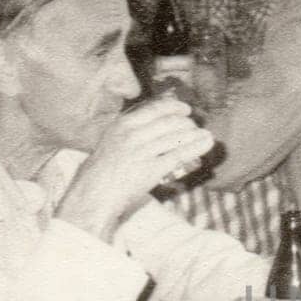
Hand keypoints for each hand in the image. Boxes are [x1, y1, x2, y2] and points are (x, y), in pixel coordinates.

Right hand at [55, 96, 214, 241]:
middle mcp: (132, 135)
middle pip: (170, 122)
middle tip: (196, 128)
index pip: (156, 108)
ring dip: (196, 134)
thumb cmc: (103, 170)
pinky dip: (196, 147)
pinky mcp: (150, 170)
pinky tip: (206, 144)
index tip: (186, 110)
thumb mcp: (112, 141)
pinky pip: (178, 154)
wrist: (93, 193)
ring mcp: (142, 152)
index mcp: (123, 125)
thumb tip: (158, 122)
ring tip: (207, 135)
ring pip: (176, 136)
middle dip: (187, 124)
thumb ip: (132, 130)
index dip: (175, 107)